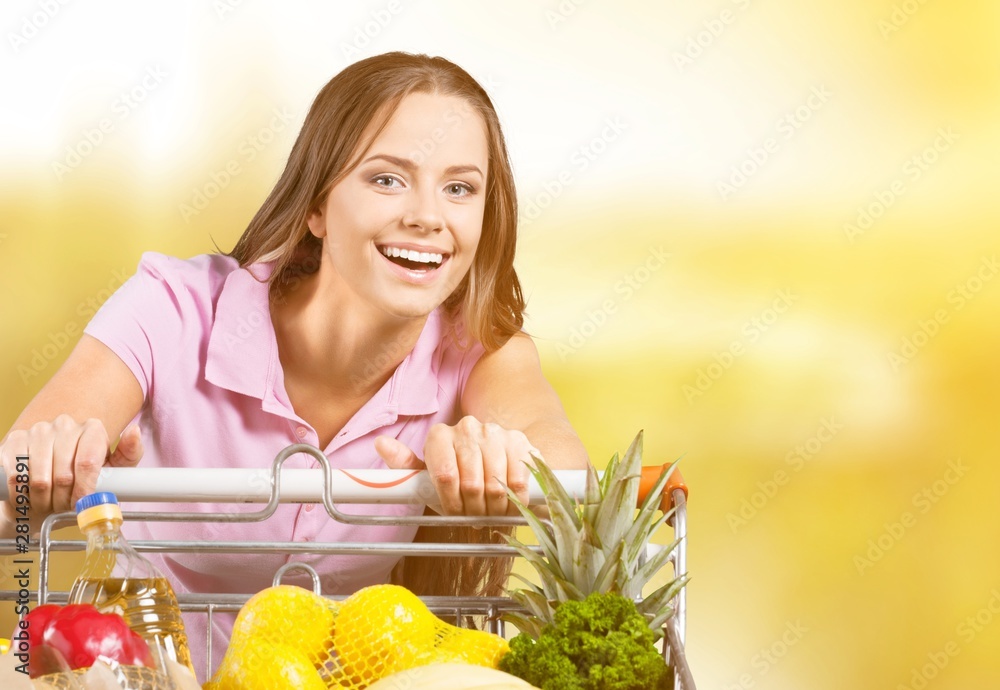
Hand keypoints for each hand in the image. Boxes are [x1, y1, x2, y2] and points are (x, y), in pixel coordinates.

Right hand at [1, 416, 143, 529]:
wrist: (49, 477)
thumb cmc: (83, 475)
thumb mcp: (113, 468)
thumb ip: (129, 454)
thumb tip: (134, 431)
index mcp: (92, 428)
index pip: (88, 463)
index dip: (84, 490)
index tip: (81, 504)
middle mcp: (65, 424)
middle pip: (64, 475)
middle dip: (64, 499)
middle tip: (63, 506)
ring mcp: (38, 431)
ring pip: (39, 479)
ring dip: (42, 500)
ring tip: (47, 503)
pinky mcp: (14, 441)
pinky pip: (15, 477)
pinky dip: (21, 496)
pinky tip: (28, 497)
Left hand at [375, 416, 539, 515]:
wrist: (498, 464)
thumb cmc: (459, 477)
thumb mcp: (429, 477)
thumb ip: (404, 465)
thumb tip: (380, 443)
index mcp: (440, 435)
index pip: (444, 476)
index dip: (451, 501)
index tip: (455, 512)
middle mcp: (467, 427)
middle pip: (470, 483)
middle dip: (472, 508)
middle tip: (474, 517)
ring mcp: (495, 432)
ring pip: (494, 484)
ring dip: (493, 507)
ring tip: (490, 511)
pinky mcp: (519, 441)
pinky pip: (517, 480)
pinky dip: (514, 499)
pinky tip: (509, 502)